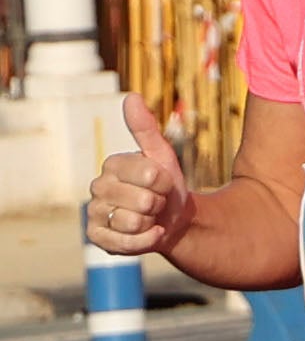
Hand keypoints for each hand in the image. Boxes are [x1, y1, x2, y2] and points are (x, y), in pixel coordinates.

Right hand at [82, 94, 185, 259]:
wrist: (174, 220)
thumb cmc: (167, 186)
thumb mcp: (162, 156)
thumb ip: (146, 129)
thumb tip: (130, 96)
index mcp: (113, 165)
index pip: (149, 175)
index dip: (165, 182)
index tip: (163, 182)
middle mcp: (98, 187)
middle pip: (141, 201)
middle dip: (158, 203)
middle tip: (157, 202)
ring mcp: (94, 213)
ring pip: (132, 222)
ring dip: (151, 222)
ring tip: (150, 217)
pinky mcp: (97, 237)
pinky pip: (124, 243)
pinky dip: (144, 240)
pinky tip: (150, 233)